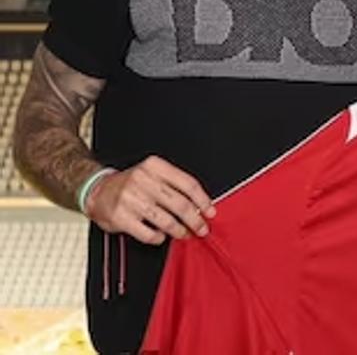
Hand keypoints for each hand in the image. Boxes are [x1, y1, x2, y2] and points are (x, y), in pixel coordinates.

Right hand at [86, 156, 214, 244]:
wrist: (97, 191)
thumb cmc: (131, 184)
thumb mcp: (152, 174)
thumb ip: (174, 185)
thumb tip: (200, 206)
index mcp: (154, 166)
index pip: (187, 184)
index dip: (203, 200)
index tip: (210, 211)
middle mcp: (142, 180)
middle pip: (180, 203)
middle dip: (195, 219)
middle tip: (202, 228)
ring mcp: (130, 199)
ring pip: (166, 220)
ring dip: (180, 231)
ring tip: (185, 234)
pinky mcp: (121, 218)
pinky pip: (148, 234)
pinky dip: (159, 238)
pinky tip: (161, 236)